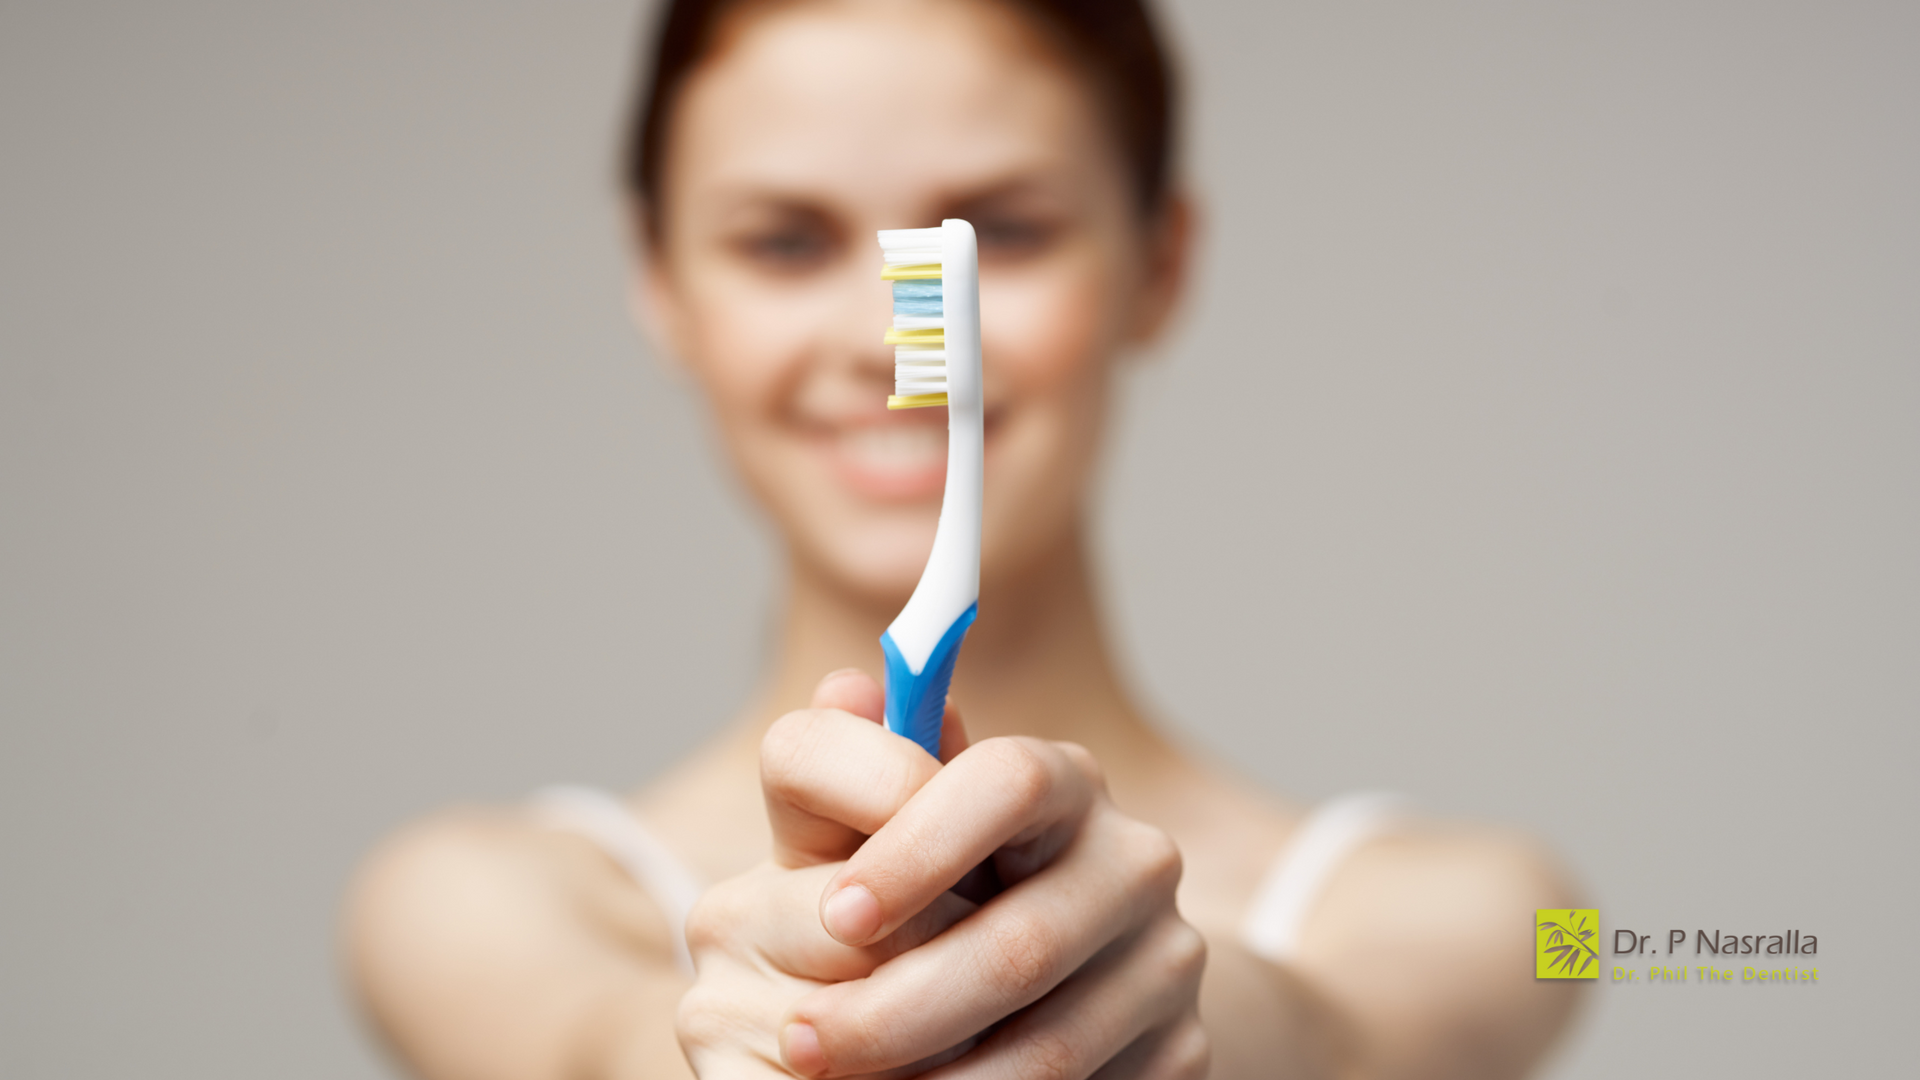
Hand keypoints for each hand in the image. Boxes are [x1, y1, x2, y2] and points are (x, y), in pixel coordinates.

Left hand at [677, 669, 1208, 1077]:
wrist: (1048, 981)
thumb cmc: (924, 885)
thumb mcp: (873, 824)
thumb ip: (850, 762)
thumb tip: (847, 689)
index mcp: (1062, 781)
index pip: (1008, 783)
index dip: (917, 847)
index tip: (833, 914)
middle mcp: (1136, 862)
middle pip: (1021, 944)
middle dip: (892, 1006)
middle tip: (799, 1040)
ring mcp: (1169, 962)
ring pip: (1046, 1046)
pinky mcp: (1184, 1053)